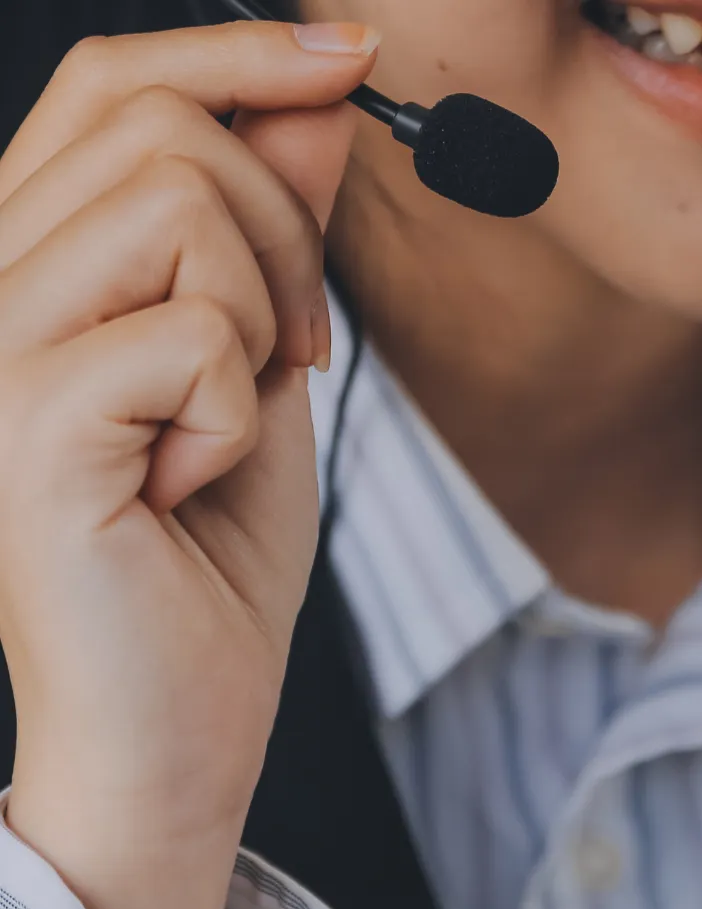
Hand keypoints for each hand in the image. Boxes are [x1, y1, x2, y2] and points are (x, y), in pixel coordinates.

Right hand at [0, 20, 378, 908]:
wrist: (175, 728)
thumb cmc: (208, 568)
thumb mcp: (263, 374)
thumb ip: (274, 240)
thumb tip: (315, 101)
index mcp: (32, 268)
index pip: (109, 88)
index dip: (235, 52)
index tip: (350, 58)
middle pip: (154, 126)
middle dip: (282, 226)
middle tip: (301, 350)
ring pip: (175, 208)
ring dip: (260, 313)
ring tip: (240, 421)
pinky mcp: (28, 430)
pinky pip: (192, 336)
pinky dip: (240, 410)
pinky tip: (193, 480)